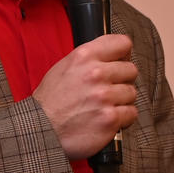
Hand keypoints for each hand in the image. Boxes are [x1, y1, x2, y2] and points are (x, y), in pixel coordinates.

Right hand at [31, 34, 136, 159]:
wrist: (41, 128)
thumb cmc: (50, 101)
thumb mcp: (64, 67)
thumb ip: (89, 59)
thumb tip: (112, 57)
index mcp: (85, 56)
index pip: (123, 44)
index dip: (123, 55)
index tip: (119, 62)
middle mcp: (96, 73)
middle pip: (131, 70)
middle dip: (122, 81)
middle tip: (108, 90)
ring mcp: (104, 96)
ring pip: (132, 93)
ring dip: (122, 101)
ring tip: (104, 106)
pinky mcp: (110, 118)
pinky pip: (132, 113)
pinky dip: (123, 118)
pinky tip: (108, 118)